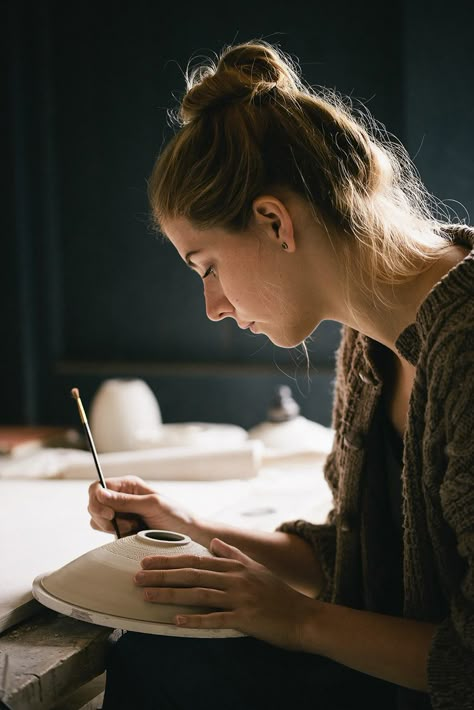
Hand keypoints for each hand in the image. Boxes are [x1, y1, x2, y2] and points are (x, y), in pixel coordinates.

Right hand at [88, 475, 195, 537]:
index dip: (97, 500)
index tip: (109, 514)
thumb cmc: (175, 515)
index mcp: (128, 485)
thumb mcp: (152, 505)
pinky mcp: (122, 528)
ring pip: (97, 519)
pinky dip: (115, 535)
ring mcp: (121, 513)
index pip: (98, 486)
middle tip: (121, 525)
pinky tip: (132, 534)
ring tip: (132, 528)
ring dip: (110, 527)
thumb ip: (126, 501)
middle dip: (103, 517)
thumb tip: (100, 493)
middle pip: (94, 503)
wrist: (188, 534)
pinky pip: (106, 531)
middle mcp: (122, 496)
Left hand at [134, 537, 318, 650]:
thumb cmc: (279, 594)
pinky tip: (176, 621)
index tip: (146, 561)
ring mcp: (240, 597)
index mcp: (235, 565)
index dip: (169, 559)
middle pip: (191, 573)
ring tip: (147, 596)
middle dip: (161, 574)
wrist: (304, 617)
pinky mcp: (245, 618)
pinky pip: (215, 618)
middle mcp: (235, 578)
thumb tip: (214, 541)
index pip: (195, 559)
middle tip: (136, 577)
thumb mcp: (256, 568)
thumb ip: (233, 554)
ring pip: (198, 593)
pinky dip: (195, 619)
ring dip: (170, 594)